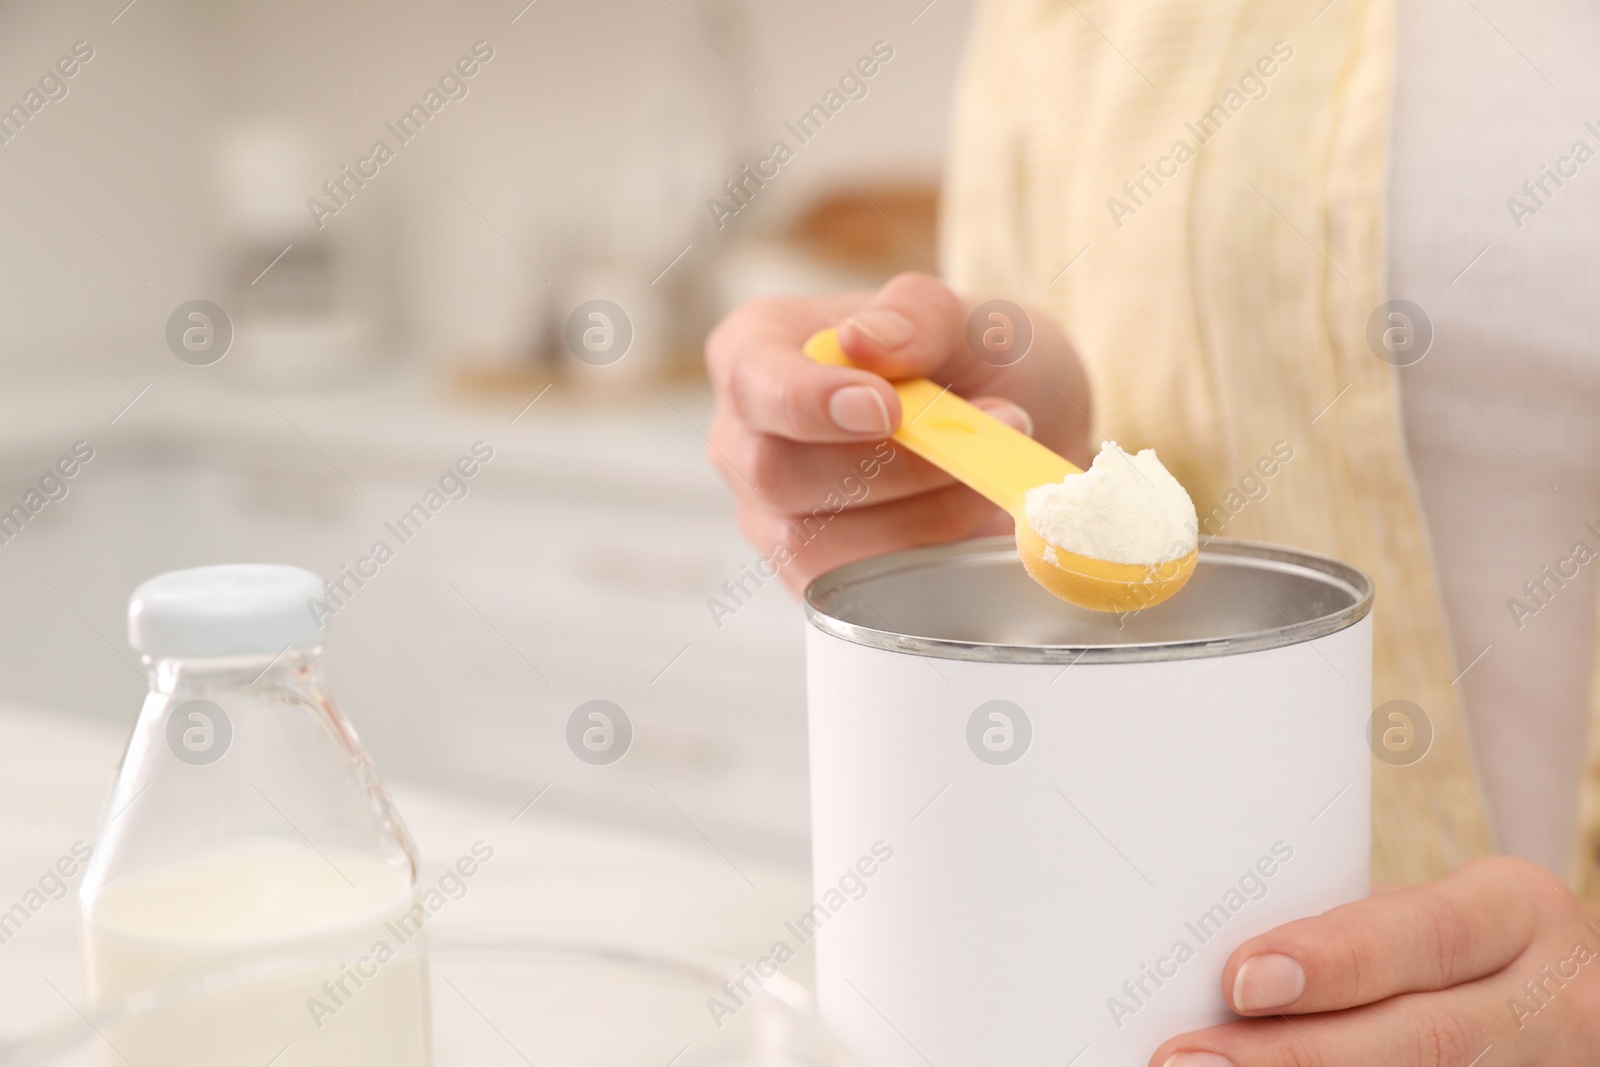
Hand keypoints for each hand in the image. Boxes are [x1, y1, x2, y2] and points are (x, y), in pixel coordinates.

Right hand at [703, 272, 1091, 593]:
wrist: (1008, 427)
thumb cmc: (971, 361)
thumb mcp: (964, 316)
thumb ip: (918, 314)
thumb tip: (862, 340)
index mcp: (756, 351)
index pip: (754, 382)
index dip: (810, 402)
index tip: (886, 408)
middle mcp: (745, 439)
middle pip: (778, 473)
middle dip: (893, 465)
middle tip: (985, 431)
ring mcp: (769, 515)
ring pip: (819, 541)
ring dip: (924, 511)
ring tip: (988, 471)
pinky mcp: (807, 575)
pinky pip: (854, 588)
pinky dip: (929, 553)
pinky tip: (972, 516)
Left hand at [1152, 857, 1599, 1065]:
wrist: (1574, 1000)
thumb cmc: (1470, 950)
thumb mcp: (1441, 915)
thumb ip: (1359, 934)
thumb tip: (1228, 966)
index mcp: (1514, 915)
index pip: (1423, 935)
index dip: (1333, 960)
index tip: (1241, 979)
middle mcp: (1544, 999)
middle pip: (1423, 1038)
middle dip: (1297, 1054)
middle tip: (1189, 1058)